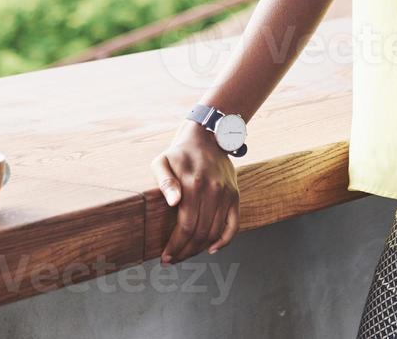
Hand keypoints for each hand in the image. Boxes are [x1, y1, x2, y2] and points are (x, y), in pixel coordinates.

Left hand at [150, 120, 240, 264]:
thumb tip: (173, 202)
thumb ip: (165, 181)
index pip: (186, 225)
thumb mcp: (162, 161)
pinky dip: (224, 241)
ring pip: (215, 232)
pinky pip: (234, 225)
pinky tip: (212, 249)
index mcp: (193, 184)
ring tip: (185, 255)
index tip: (165, 257)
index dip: (176, 245)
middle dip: (185, 251)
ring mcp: (226, 194)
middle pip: (200, 232)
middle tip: (172, 260)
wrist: (207, 136)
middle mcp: (213, 191)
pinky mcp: (234, 195)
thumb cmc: (179, 153)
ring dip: (200, 249)